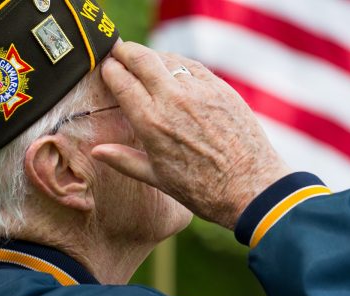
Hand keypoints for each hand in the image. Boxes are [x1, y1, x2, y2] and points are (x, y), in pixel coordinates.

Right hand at [93, 42, 290, 229]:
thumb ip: (125, 159)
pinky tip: (176, 71)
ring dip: (153, 57)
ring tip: (147, 63)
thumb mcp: (158, 178)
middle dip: (125, 52)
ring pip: (168, 58)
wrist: (252, 188)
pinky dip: (180, 65)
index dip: (109, 70)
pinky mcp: (222, 89)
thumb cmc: (204, 190)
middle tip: (120, 53)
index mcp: (151, 121)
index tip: (106, 68)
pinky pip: (194, 67)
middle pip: (141, 58)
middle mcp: (173, 99)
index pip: (120, 79)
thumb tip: (97, 150)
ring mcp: (200, 91)